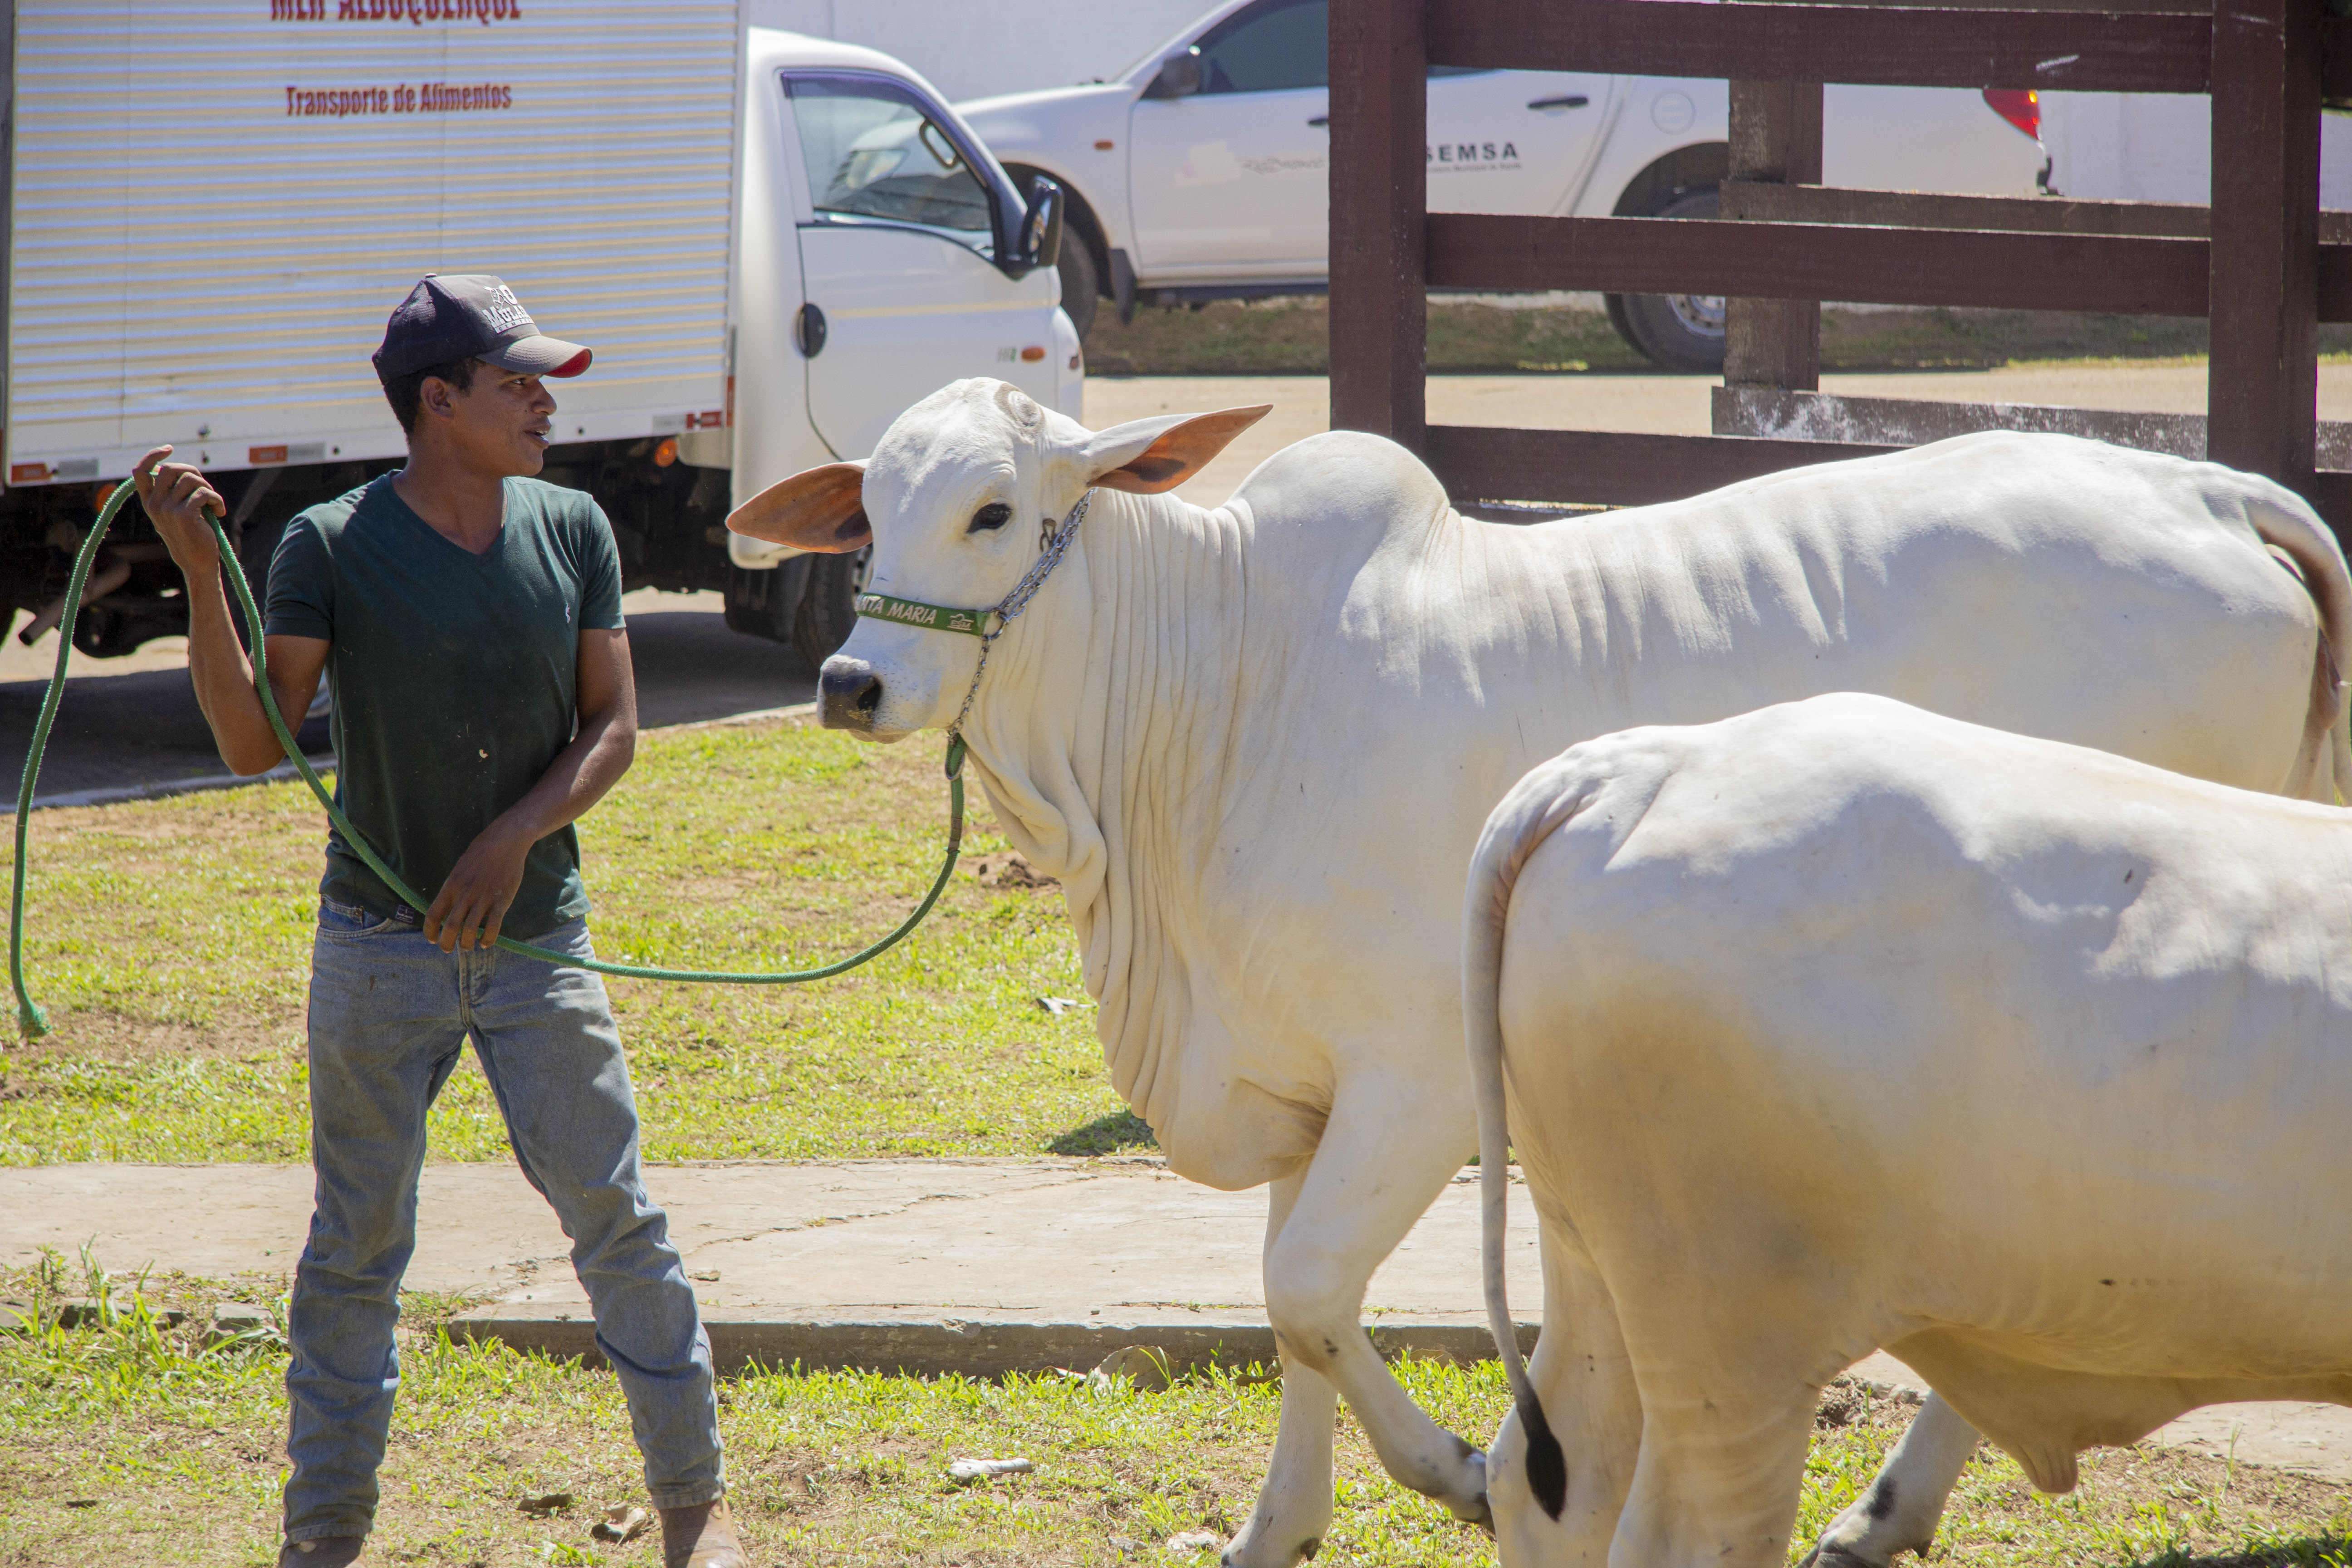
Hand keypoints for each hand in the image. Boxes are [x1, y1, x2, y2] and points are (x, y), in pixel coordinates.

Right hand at [133, 445, 227, 574]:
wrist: (198, 562)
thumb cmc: (192, 535)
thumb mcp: (175, 512)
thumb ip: (173, 492)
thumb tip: (184, 469)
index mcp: (149, 502)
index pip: (140, 471)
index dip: (153, 455)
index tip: (169, 448)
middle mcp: (154, 505)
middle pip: (171, 469)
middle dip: (194, 472)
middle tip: (205, 488)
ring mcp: (167, 510)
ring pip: (191, 480)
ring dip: (208, 488)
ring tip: (213, 503)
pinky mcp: (184, 515)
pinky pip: (204, 494)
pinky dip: (217, 500)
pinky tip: (219, 512)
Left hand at [423, 822, 532, 951]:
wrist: (505, 841)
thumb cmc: (481, 853)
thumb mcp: (460, 868)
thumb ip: (454, 888)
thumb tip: (449, 907)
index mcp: (451, 886)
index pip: (433, 914)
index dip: (430, 931)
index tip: (432, 939)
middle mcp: (465, 894)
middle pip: (450, 927)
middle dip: (446, 943)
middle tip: (448, 949)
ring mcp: (484, 898)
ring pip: (471, 931)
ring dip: (467, 944)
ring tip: (468, 946)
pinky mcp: (501, 900)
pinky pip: (493, 926)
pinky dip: (488, 939)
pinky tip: (485, 943)